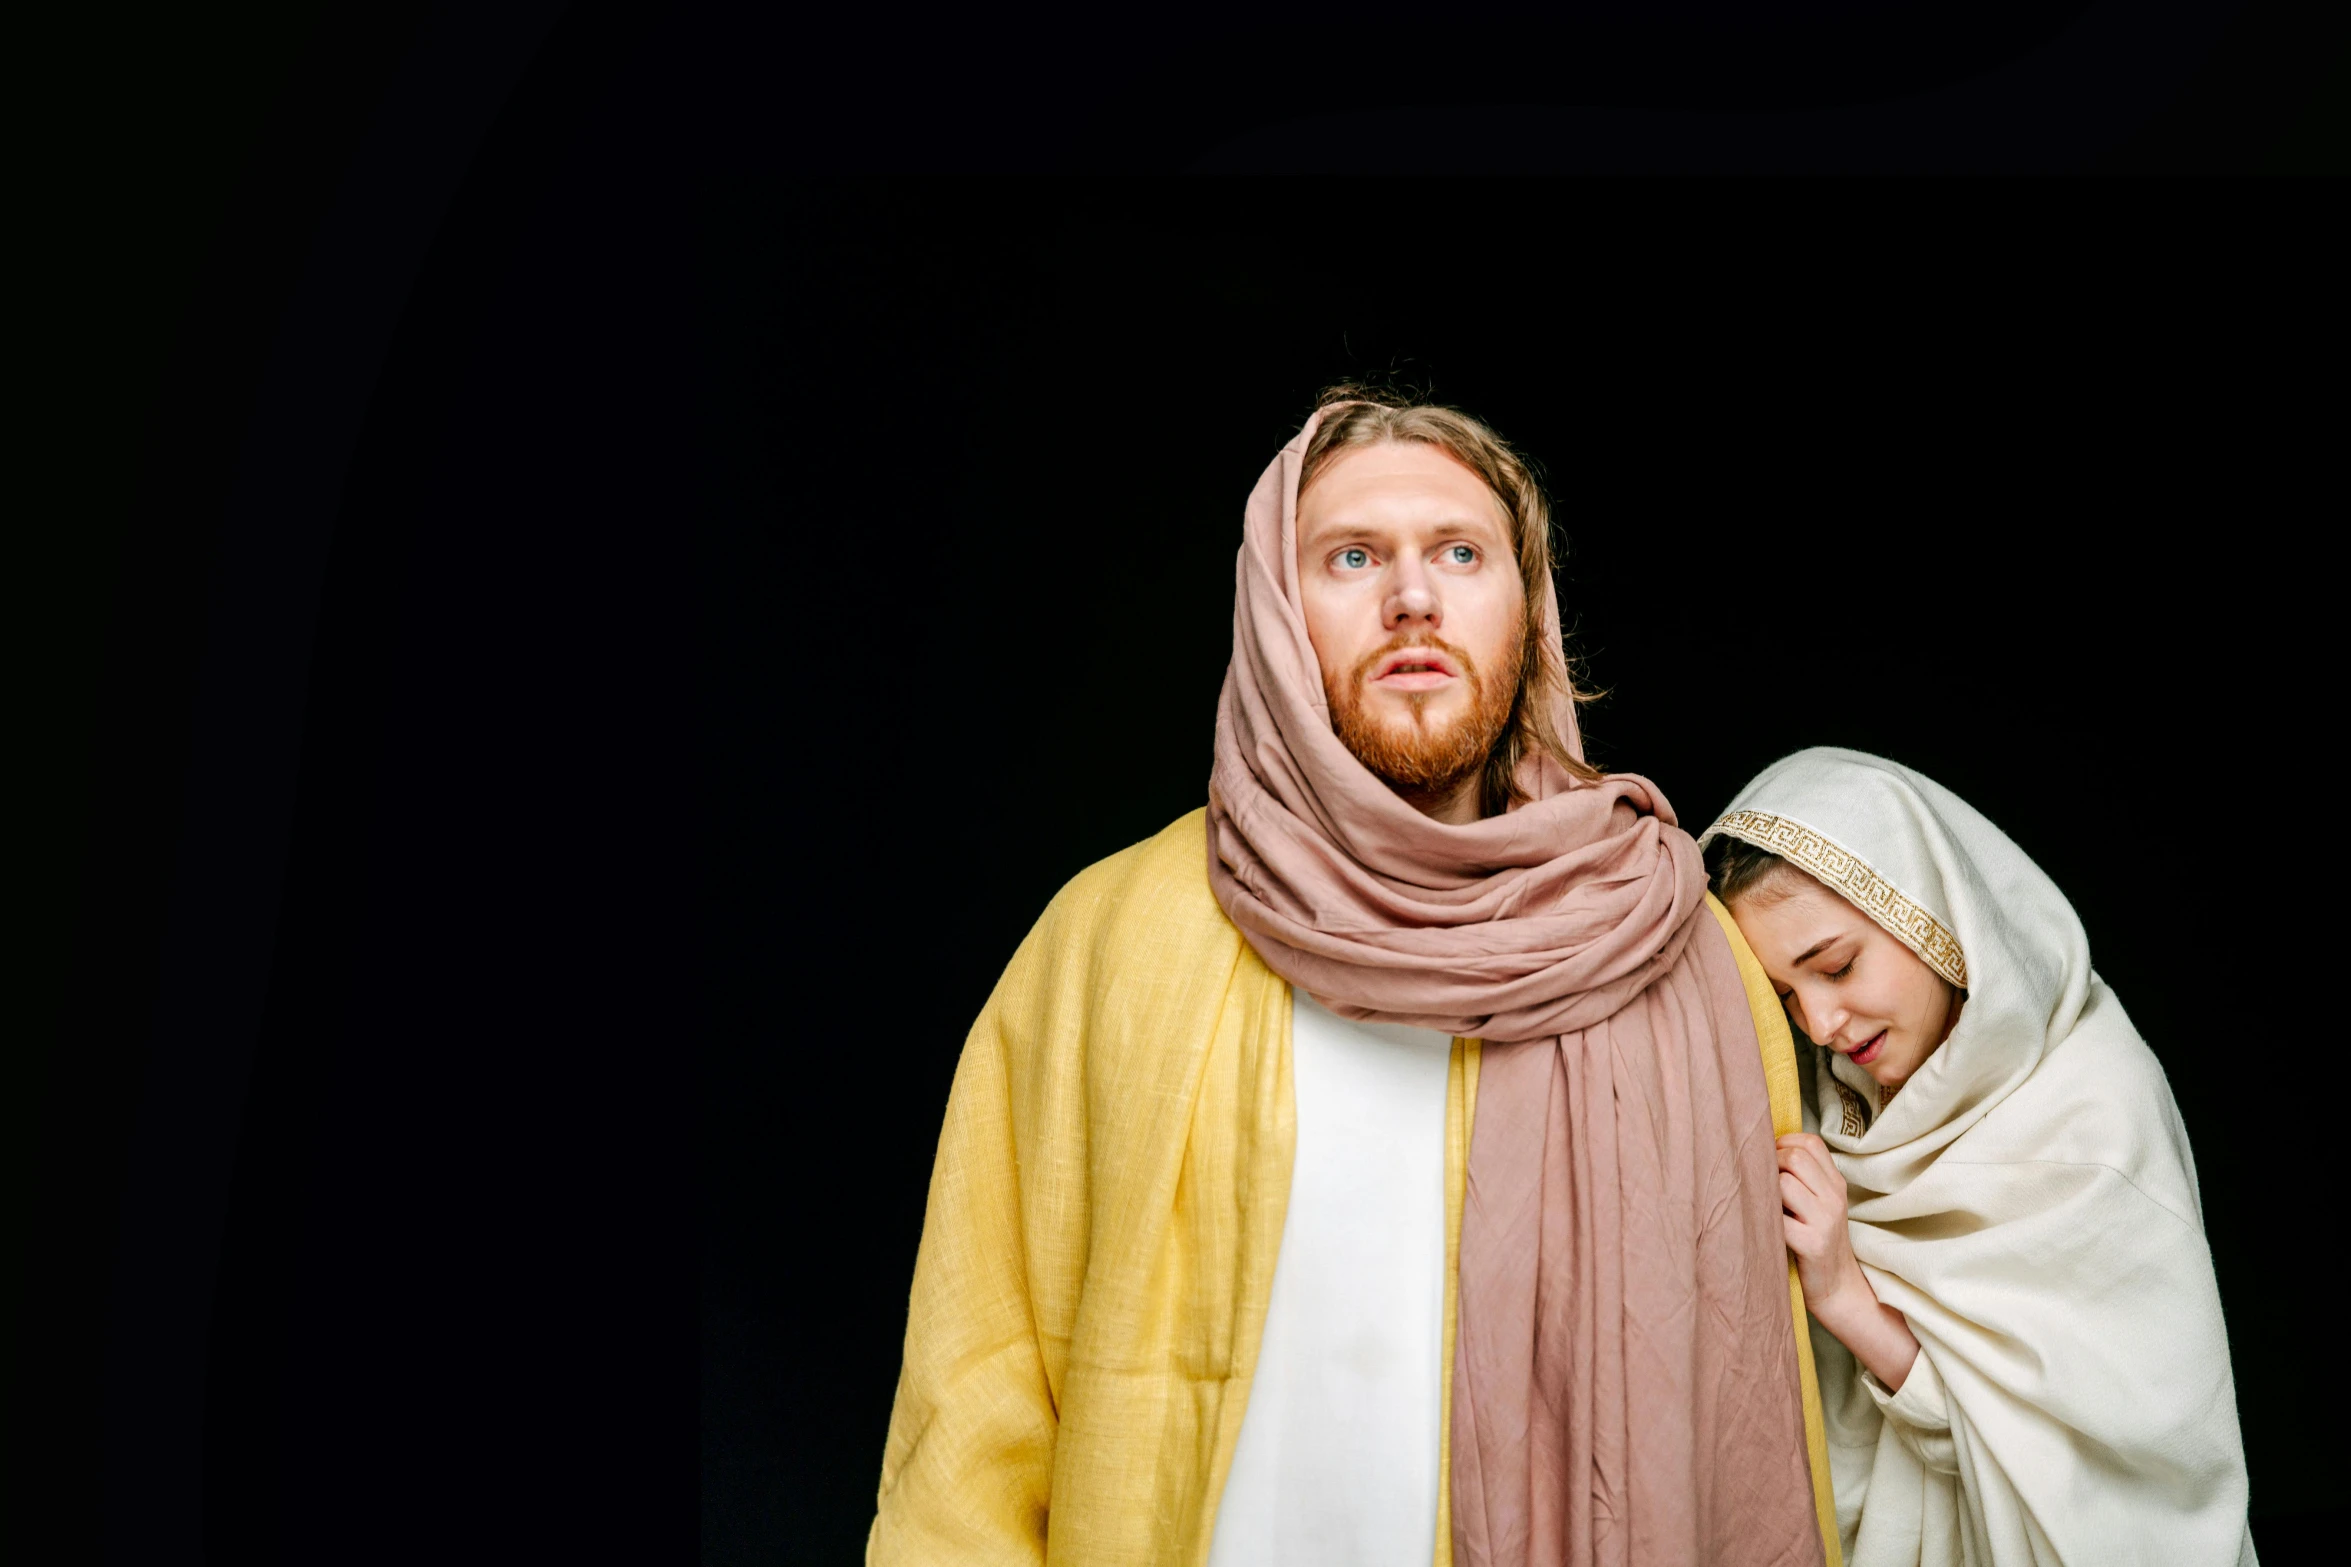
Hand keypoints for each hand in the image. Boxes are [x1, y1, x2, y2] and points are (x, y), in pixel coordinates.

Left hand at [1775, 1131, 1920, 1390]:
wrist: (1839, 1289)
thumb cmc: (1818, 1241)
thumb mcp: (1820, 1204)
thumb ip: (1803, 1177)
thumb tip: (1760, 1146)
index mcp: (1836, 1183)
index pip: (1809, 1142)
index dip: (1783, 1144)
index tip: (1770, 1162)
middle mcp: (1834, 1197)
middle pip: (1793, 1157)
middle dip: (1769, 1163)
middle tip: (1759, 1184)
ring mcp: (1825, 1220)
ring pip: (1782, 1182)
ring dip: (1762, 1191)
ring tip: (1760, 1206)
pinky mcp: (1811, 1244)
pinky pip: (1777, 1218)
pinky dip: (1762, 1218)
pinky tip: (1760, 1227)